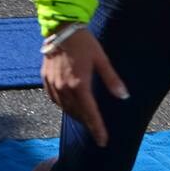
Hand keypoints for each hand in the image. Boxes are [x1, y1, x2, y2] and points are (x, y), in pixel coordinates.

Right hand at [41, 27, 128, 145]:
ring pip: (65, 108)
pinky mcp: (45, 80)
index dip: (97, 129)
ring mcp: (53, 85)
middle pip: (77, 113)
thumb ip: (112, 80)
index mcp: (80, 85)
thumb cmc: (84, 43)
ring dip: (75, 115)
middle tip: (96, 129)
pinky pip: (54, 100)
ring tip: (85, 118)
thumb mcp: (102, 59)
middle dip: (87, 122)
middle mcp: (64, 88)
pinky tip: (70, 105)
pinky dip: (63, 105)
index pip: (90, 114)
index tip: (103, 142)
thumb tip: (124, 96)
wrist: (61, 28)